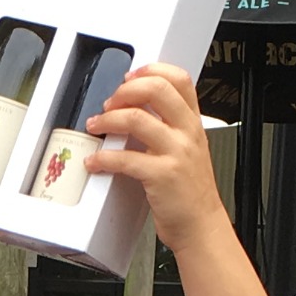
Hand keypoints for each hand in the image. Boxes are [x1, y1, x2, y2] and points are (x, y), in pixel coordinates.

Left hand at [80, 63, 228, 244]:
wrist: (201, 225)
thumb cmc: (190, 192)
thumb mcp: (188, 150)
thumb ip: (170, 128)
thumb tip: (138, 110)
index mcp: (193, 123)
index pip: (180, 79)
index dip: (151, 70)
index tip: (130, 77)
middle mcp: (187, 133)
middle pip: (157, 89)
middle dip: (125, 91)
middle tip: (110, 103)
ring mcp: (176, 153)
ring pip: (136, 119)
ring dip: (107, 119)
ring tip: (96, 126)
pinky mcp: (161, 176)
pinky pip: (125, 158)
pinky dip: (103, 158)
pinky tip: (95, 161)